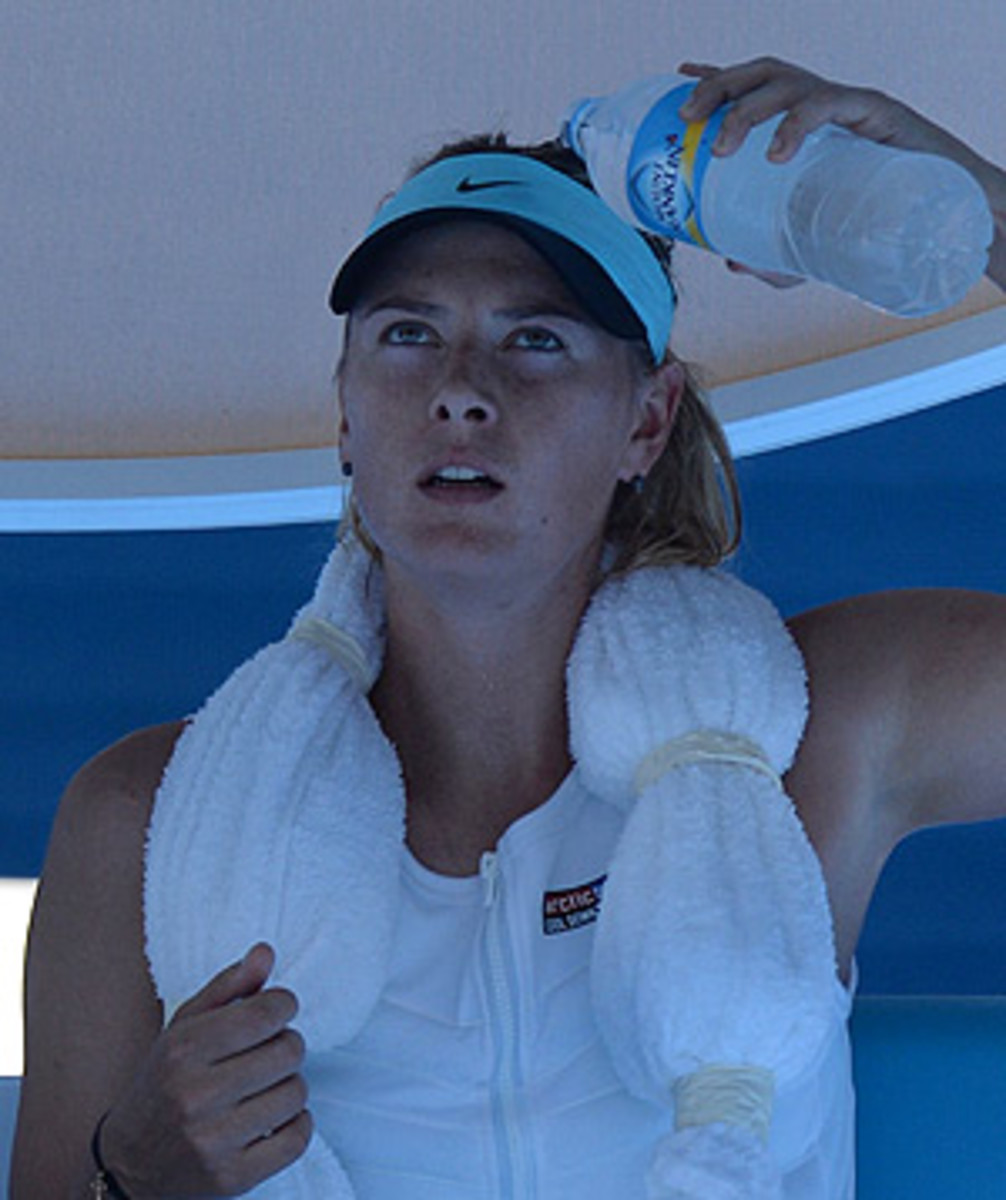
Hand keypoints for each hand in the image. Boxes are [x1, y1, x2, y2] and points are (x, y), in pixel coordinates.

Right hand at [100, 943, 311, 1197]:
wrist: (128, 1165)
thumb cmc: (164, 1084)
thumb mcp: (185, 1028)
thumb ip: (229, 986)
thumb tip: (265, 951)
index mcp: (183, 1050)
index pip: (265, 1012)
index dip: (284, 1005)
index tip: (276, 1012)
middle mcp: (194, 1095)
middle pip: (288, 1050)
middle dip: (286, 1045)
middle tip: (267, 1053)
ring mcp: (212, 1141)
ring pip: (296, 1093)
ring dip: (289, 1086)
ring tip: (264, 1088)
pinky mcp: (230, 1178)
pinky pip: (297, 1137)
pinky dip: (296, 1125)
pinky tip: (272, 1119)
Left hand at [676, 56, 1005, 289]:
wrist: (945, 218)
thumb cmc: (877, 223)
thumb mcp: (810, 248)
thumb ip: (769, 256)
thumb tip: (729, 262)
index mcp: (802, 123)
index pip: (754, 86)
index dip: (717, 77)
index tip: (680, 79)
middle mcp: (820, 104)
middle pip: (759, 72)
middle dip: (717, 88)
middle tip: (688, 118)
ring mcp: (848, 105)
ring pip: (787, 81)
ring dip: (746, 108)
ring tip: (723, 146)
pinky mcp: (876, 115)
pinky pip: (831, 102)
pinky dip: (797, 122)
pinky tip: (777, 152)